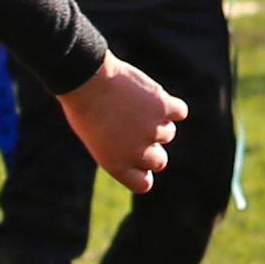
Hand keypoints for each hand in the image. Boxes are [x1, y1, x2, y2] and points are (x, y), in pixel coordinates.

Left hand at [58, 57, 186, 192]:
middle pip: (159, 161)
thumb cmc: (84, 107)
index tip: (139, 159)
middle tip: (139, 129)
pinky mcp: (163, 108)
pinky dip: (172, 106)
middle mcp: (137, 153)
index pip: (143, 184)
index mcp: (117, 165)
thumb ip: (120, 150)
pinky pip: (180, 111)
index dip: (142, 170)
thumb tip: (145, 149)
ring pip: (168, 132)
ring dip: (157, 121)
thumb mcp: (96, 138)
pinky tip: (156, 98)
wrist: (86, 79)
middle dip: (152, 147)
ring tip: (136, 106)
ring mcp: (153, 131)